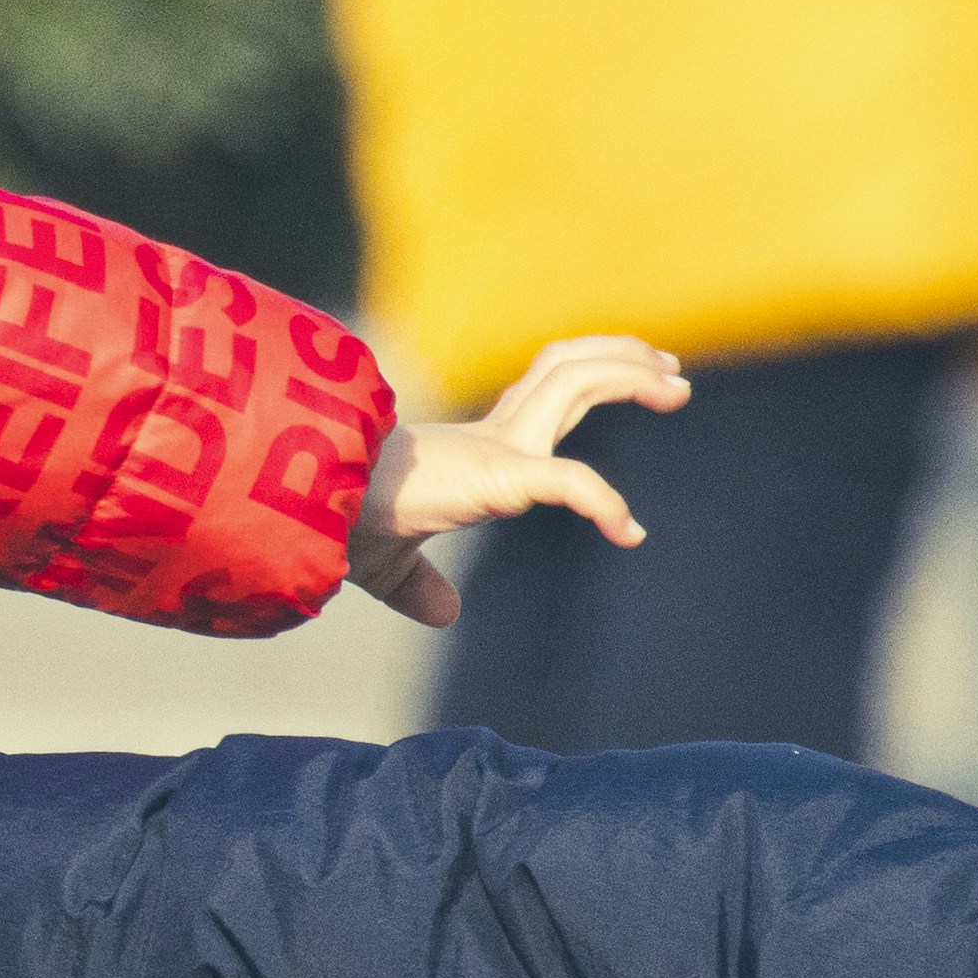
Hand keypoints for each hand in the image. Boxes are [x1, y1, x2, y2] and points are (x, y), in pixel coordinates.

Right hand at [349, 331, 690, 629]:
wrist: (300, 506)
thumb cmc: (332, 525)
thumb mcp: (386, 564)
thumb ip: (418, 586)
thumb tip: (444, 614)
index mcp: (474, 452)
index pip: (544, 398)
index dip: (594, 387)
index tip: (646, 395)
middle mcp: (489, 438)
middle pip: (566, 371)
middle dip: (623, 363)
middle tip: (673, 374)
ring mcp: (493, 450)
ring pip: (573, 383)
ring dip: (629, 378)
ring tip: (676, 390)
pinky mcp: (494, 476)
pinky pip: (571, 482)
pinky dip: (605, 504)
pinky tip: (630, 534)